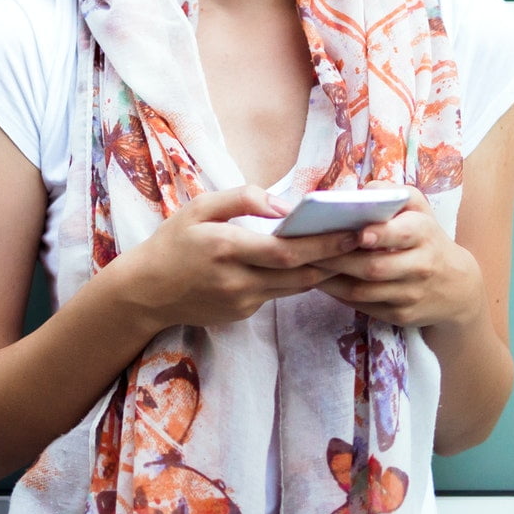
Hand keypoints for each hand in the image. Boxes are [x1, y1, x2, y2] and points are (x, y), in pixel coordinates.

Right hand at [110, 185, 362, 331]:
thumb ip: (240, 199)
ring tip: (350, 251)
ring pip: (295, 287)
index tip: (352, 231)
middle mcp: (237, 280)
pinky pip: (278, 294)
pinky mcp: (243, 313)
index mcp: (225, 248)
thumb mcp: (198, 208)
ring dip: (323, 270)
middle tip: (366, 242)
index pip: (286, 251)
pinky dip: (297, 279)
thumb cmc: (172, 242)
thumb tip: (282, 206)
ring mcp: (242, 302)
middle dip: (336, 258)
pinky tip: (313, 264)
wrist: (147, 292)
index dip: (323, 244)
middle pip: (299, 273)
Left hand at [313, 183, 483, 328]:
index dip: (378, 234)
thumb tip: (360, 193)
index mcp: (423, 233)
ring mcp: (410, 294)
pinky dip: (338, 295)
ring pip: (364, 291)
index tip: (355, 233)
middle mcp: (420, 266)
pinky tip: (320, 281)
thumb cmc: (425, 237)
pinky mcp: (401, 316)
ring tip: (305, 265)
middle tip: (306, 248)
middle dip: (338, 259)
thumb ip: (390, 193)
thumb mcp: (417, 208)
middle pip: (374, 267)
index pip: (401, 234)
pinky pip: (363, 306)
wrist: (457, 286)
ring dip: (331, 279)